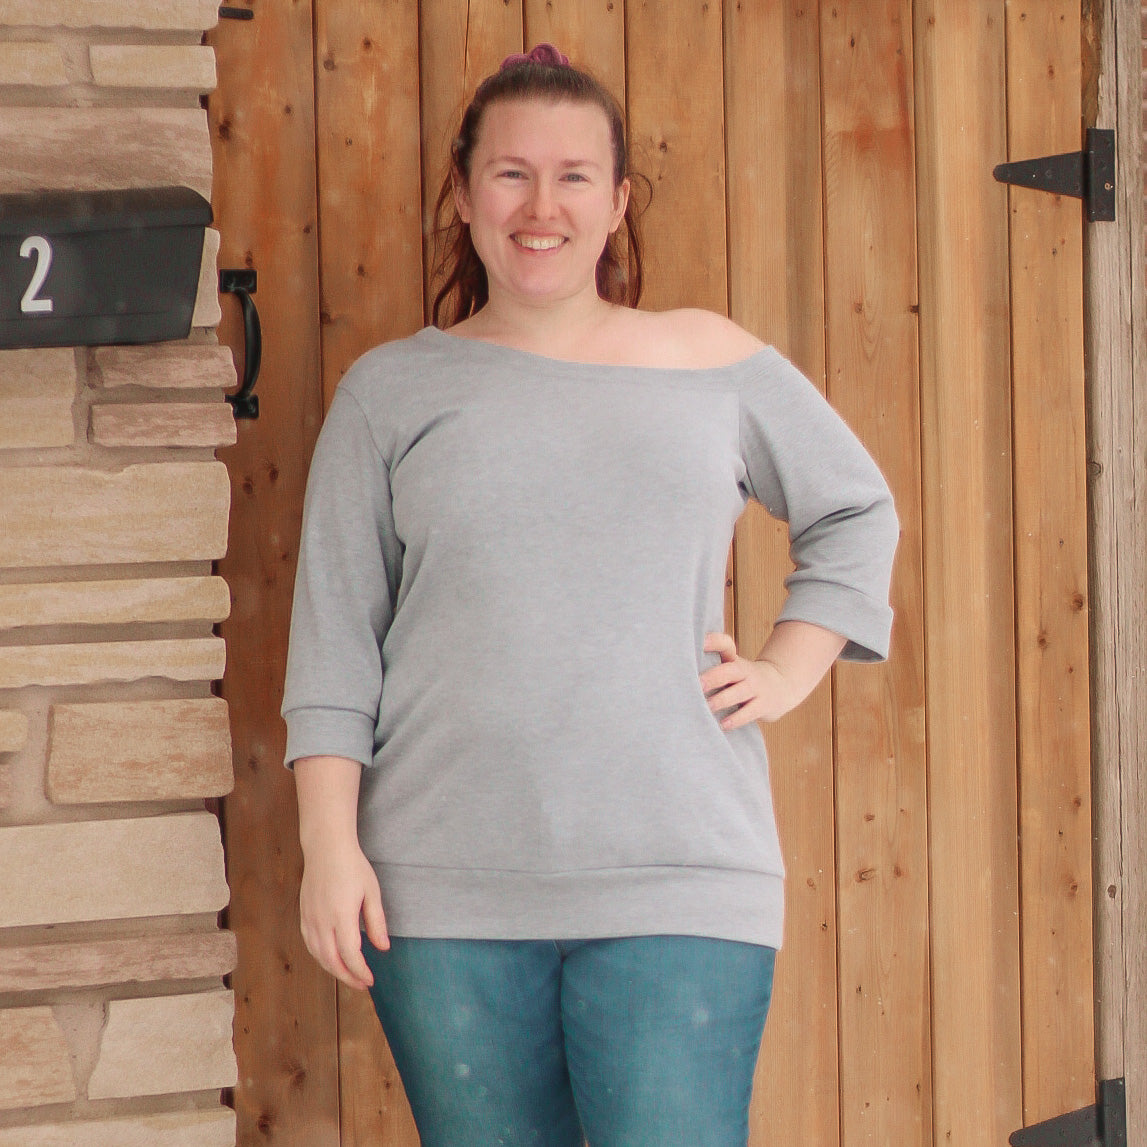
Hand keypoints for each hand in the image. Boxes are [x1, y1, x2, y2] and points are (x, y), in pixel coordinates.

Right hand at [299, 839, 388, 990]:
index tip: (371, 980)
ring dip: (333, 970)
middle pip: (332, 961)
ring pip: (318, 955)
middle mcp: (322, 921)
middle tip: (362, 985)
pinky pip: (310, 944)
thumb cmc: (353, 866)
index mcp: (341, 916)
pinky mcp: (303, 915)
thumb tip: (383, 948)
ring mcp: (309, 919)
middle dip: (348, 977)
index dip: (360, 972)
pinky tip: (331, 959)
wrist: (326, 847)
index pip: (350, 955)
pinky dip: (320, 957)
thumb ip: (376, 922)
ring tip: (349, 975)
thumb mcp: (372, 892)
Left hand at [699, 631, 798, 729]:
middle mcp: (745, 672)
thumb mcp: (733, 667)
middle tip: (698, 684)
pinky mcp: (763, 705)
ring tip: (707, 707)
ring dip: (722, 700)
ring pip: (738, 693)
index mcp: (734, 661)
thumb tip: (681, 673)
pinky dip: (736, 719)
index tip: (702, 642)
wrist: (782, 685)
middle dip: (713, 677)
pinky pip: (749, 712)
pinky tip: (723, 724)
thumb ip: (711, 668)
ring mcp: (756, 688)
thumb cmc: (745, 678)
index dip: (714, 642)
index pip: (725, 645)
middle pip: (729, 671)